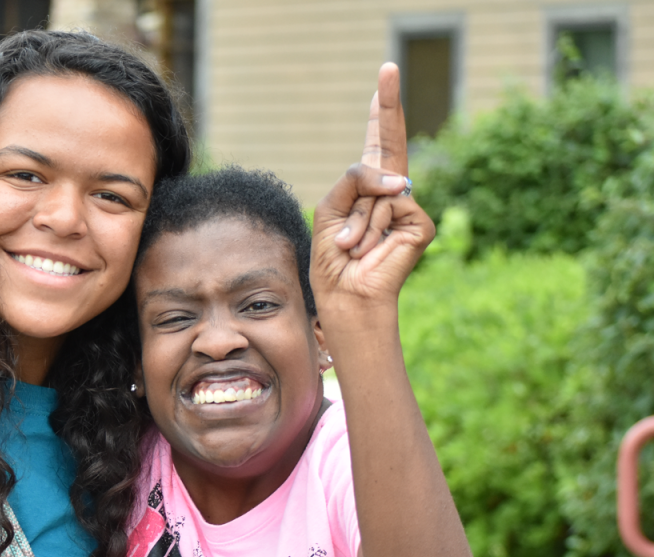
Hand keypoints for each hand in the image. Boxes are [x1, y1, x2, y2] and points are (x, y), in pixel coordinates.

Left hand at [310, 63, 433, 317]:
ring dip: (355, 222)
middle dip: (387, 108)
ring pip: (375, 191)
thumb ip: (355, 181)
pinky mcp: (419, 224)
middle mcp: (390, 192)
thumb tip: (398, 180)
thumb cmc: (334, 257)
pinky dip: (370, 228)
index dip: (380, 113)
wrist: (344, 294)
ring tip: (352, 246)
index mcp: (366, 188)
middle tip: (388, 68)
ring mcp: (406, 206)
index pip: (375, 143)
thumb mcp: (330, 209)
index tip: (385, 79)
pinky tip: (370, 249)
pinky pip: (389, 207)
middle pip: (391, 142)